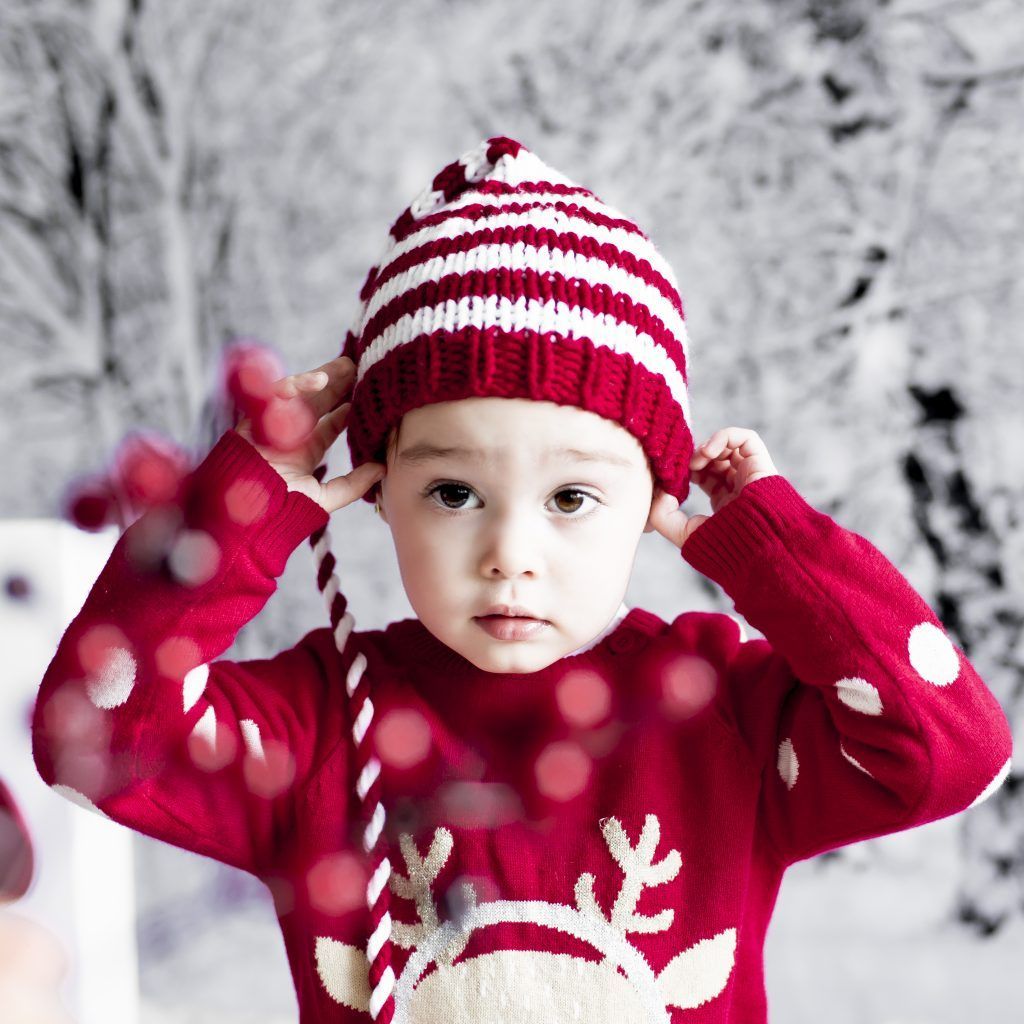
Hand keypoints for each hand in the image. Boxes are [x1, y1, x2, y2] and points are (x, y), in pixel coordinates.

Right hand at [233, 355, 385, 513]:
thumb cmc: (280, 510)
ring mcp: (275, 424)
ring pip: (302, 393)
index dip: (349, 407)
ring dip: (323, 376)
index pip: (331, 422)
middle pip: (319, 402)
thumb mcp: (323, 498)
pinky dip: (297, 384)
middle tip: (363, 369)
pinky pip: (277, 393)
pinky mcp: (258, 416)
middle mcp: (291, 435)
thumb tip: (383, 469)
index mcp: (306, 451)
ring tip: (348, 366)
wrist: (247, 514)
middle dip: (339, 385)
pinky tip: (321, 379)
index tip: (371, 395)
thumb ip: (353, 484)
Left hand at [646, 427, 778, 548]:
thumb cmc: (724, 546)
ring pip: (729, 446)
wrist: (755, 548)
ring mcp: (751, 475)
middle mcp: (739, 487)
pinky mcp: (761, 465)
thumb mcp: (683, 534)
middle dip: (696, 458)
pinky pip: (746, 438)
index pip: (705, 476)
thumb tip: (660, 492)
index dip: (687, 469)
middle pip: (715, 460)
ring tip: (696, 461)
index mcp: (725, 503)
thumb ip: (663, 516)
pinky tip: (709, 452)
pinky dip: (724, 436)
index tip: (674, 474)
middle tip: (684, 466)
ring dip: (707, 447)